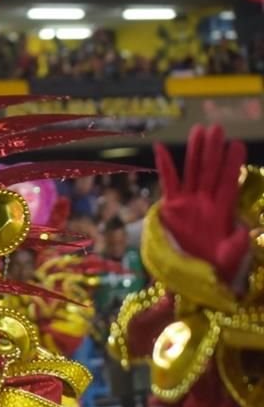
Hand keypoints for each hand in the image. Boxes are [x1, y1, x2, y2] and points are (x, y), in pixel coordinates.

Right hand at [154, 124, 247, 281]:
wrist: (190, 278)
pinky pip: (168, 183)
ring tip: (198, 130)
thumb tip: (244, 231)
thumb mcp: (230, 259)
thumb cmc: (214, 269)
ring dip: (195, 152)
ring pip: (192, 172)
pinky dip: (165, 166)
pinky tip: (161, 148)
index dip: (232, 164)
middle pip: (210, 171)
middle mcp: (205, 202)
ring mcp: (188, 203)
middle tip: (217, 128)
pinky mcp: (171, 208)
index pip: (228, 182)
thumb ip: (236, 245)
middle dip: (214, 150)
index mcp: (222, 211)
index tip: (237, 144)